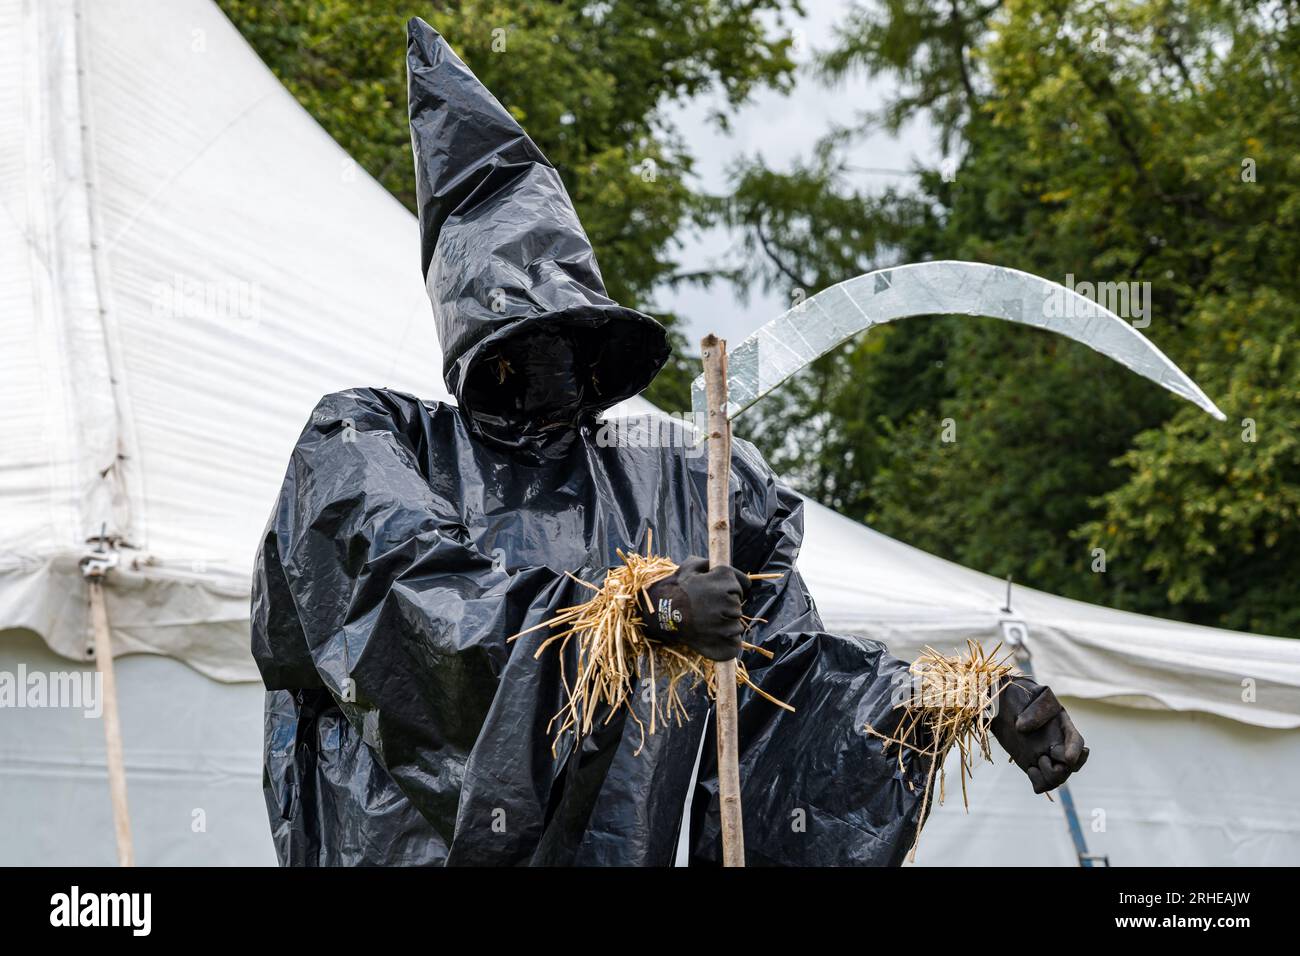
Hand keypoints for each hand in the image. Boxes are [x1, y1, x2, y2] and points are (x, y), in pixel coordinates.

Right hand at [641, 557, 751, 660]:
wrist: (659, 613)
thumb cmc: (676, 588)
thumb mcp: (691, 566)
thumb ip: (711, 563)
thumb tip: (724, 567)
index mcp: (725, 578)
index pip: (744, 585)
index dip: (732, 588)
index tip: (720, 592)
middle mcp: (729, 600)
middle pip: (738, 605)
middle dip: (727, 606)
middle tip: (707, 607)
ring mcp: (727, 623)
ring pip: (737, 624)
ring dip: (725, 624)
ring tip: (705, 622)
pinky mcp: (724, 642)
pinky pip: (734, 642)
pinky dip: (725, 640)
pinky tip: (709, 635)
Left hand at [991, 676, 1088, 793]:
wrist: (1002, 702)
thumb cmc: (1021, 694)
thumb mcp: (1033, 694)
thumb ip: (1037, 710)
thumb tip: (1023, 728)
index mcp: (1062, 727)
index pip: (1077, 742)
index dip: (1076, 752)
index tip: (1069, 759)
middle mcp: (1057, 744)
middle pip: (1072, 767)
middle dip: (1062, 769)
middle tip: (1043, 758)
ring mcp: (1045, 755)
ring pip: (1058, 778)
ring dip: (1051, 777)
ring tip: (1036, 765)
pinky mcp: (1031, 764)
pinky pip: (1041, 784)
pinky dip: (1039, 783)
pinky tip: (1031, 770)